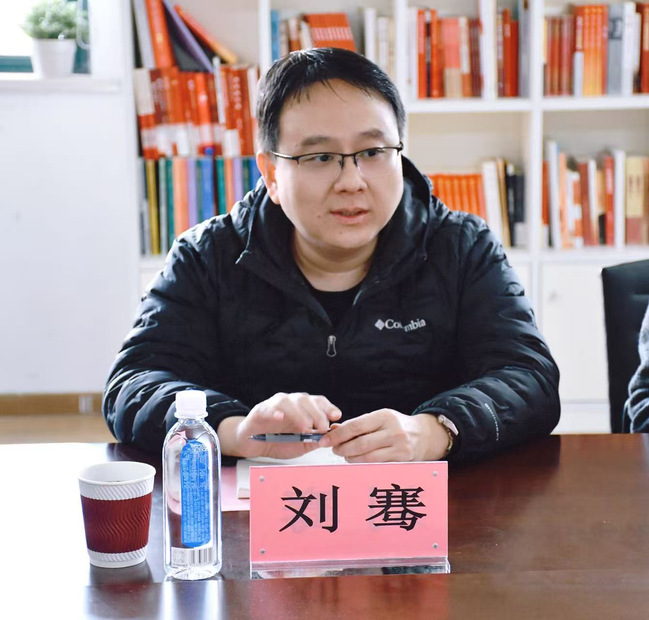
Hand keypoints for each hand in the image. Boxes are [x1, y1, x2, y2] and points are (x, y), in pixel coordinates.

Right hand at [218, 392, 341, 458]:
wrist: (252, 444)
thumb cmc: (276, 442)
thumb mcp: (300, 445)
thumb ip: (314, 440)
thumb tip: (330, 437)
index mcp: (302, 408)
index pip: (317, 401)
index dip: (328, 407)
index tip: (336, 416)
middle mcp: (290, 403)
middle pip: (305, 400)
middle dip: (316, 413)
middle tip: (322, 427)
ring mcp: (274, 405)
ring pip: (288, 401)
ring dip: (299, 414)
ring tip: (305, 427)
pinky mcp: (260, 411)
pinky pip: (268, 409)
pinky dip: (275, 412)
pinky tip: (281, 418)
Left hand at [319, 410, 448, 461]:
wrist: (424, 435)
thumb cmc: (396, 425)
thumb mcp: (379, 418)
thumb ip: (358, 424)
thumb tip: (333, 429)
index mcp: (385, 416)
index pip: (355, 426)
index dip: (337, 435)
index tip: (325, 440)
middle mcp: (393, 431)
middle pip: (359, 444)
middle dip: (342, 448)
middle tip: (333, 449)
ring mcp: (399, 447)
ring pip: (367, 458)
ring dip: (351, 458)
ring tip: (345, 454)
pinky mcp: (402, 461)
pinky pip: (376, 465)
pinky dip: (363, 464)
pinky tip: (358, 460)